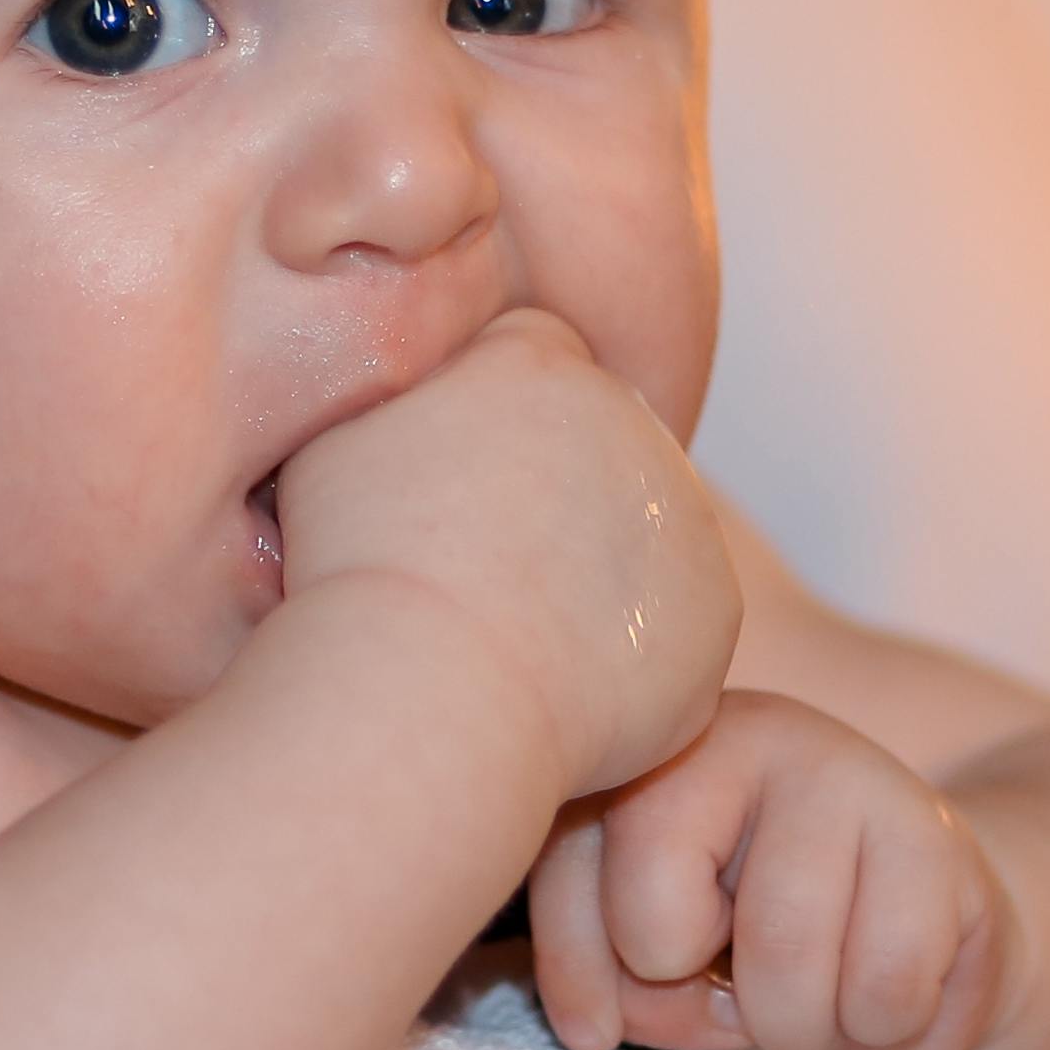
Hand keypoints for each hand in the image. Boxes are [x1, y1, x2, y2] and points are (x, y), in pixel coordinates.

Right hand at [265, 306, 740, 805]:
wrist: (435, 692)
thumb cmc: (359, 571)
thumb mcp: (336, 444)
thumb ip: (394, 396)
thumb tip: (401, 401)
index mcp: (538, 360)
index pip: (527, 357)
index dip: (482, 419)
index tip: (446, 483)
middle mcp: (630, 420)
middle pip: (594, 438)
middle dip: (550, 487)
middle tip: (477, 562)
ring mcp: (682, 517)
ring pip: (635, 529)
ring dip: (592, 564)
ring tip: (509, 629)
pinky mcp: (712, 609)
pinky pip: (667, 621)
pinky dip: (624, 648)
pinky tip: (556, 679)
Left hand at [521, 689, 1012, 1049]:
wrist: (915, 938)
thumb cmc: (753, 942)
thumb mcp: (644, 960)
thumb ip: (597, 969)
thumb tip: (591, 1024)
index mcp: (644, 746)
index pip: (562, 868)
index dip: (584, 970)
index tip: (630, 980)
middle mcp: (740, 731)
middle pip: (659, 936)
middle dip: (701, 1007)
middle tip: (740, 979)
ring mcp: (844, 770)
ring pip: (784, 974)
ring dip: (799, 1028)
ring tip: (819, 982)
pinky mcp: (933, 832)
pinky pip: (886, 993)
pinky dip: (882, 1026)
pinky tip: (885, 974)